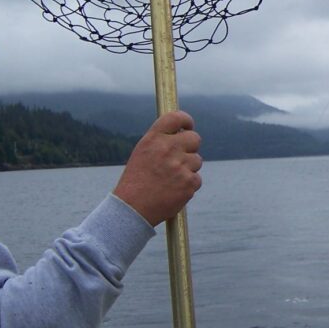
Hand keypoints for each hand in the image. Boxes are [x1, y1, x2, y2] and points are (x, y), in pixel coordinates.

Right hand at [113, 111, 202, 225]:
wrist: (132, 209)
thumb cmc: (136, 181)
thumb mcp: (142, 154)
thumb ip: (161, 141)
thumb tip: (182, 132)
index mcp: (153, 139)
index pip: (176, 118)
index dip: (186, 120)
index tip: (188, 125)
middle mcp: (168, 149)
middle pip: (194, 138)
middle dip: (191, 146)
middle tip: (182, 156)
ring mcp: (180, 166)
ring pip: (197, 160)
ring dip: (188, 168)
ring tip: (170, 179)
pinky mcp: (189, 182)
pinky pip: (197, 178)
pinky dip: (188, 185)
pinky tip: (173, 190)